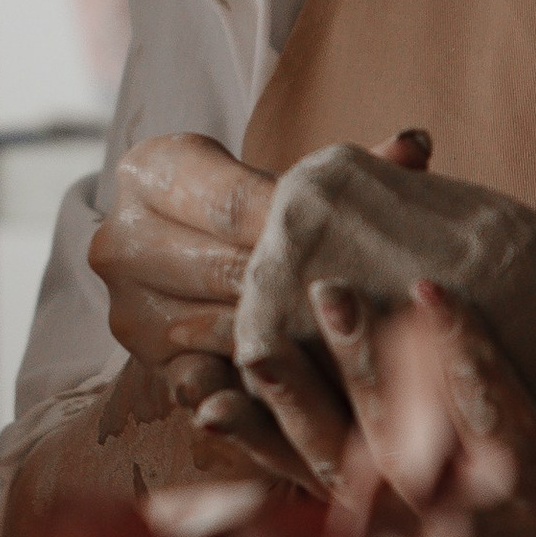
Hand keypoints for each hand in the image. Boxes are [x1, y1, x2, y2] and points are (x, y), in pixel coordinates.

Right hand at [89, 129, 424, 495]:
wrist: (188, 253)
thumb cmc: (252, 207)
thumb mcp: (283, 178)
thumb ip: (344, 169)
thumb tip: (416, 146)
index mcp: (147, 173)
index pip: (232, 203)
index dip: (300, 227)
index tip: (357, 241)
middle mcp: (119, 240)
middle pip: (224, 269)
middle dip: (296, 285)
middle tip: (366, 300)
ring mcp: (127, 308)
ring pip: (221, 328)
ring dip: (286, 340)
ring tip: (353, 343)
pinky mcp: (145, 365)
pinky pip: (204, 383)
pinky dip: (252, 389)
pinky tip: (303, 389)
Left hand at [299, 124, 535, 536]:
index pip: (507, 420)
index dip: (468, 360)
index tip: (429, 290)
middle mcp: (479, 524)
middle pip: (416, 456)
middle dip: (371, 376)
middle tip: (331, 293)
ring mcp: (416, 536)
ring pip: (349, 481)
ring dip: (297, 413)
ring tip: (258, 348)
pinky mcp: (370, 527)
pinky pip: (305, 488)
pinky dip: (260, 445)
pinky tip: (212, 399)